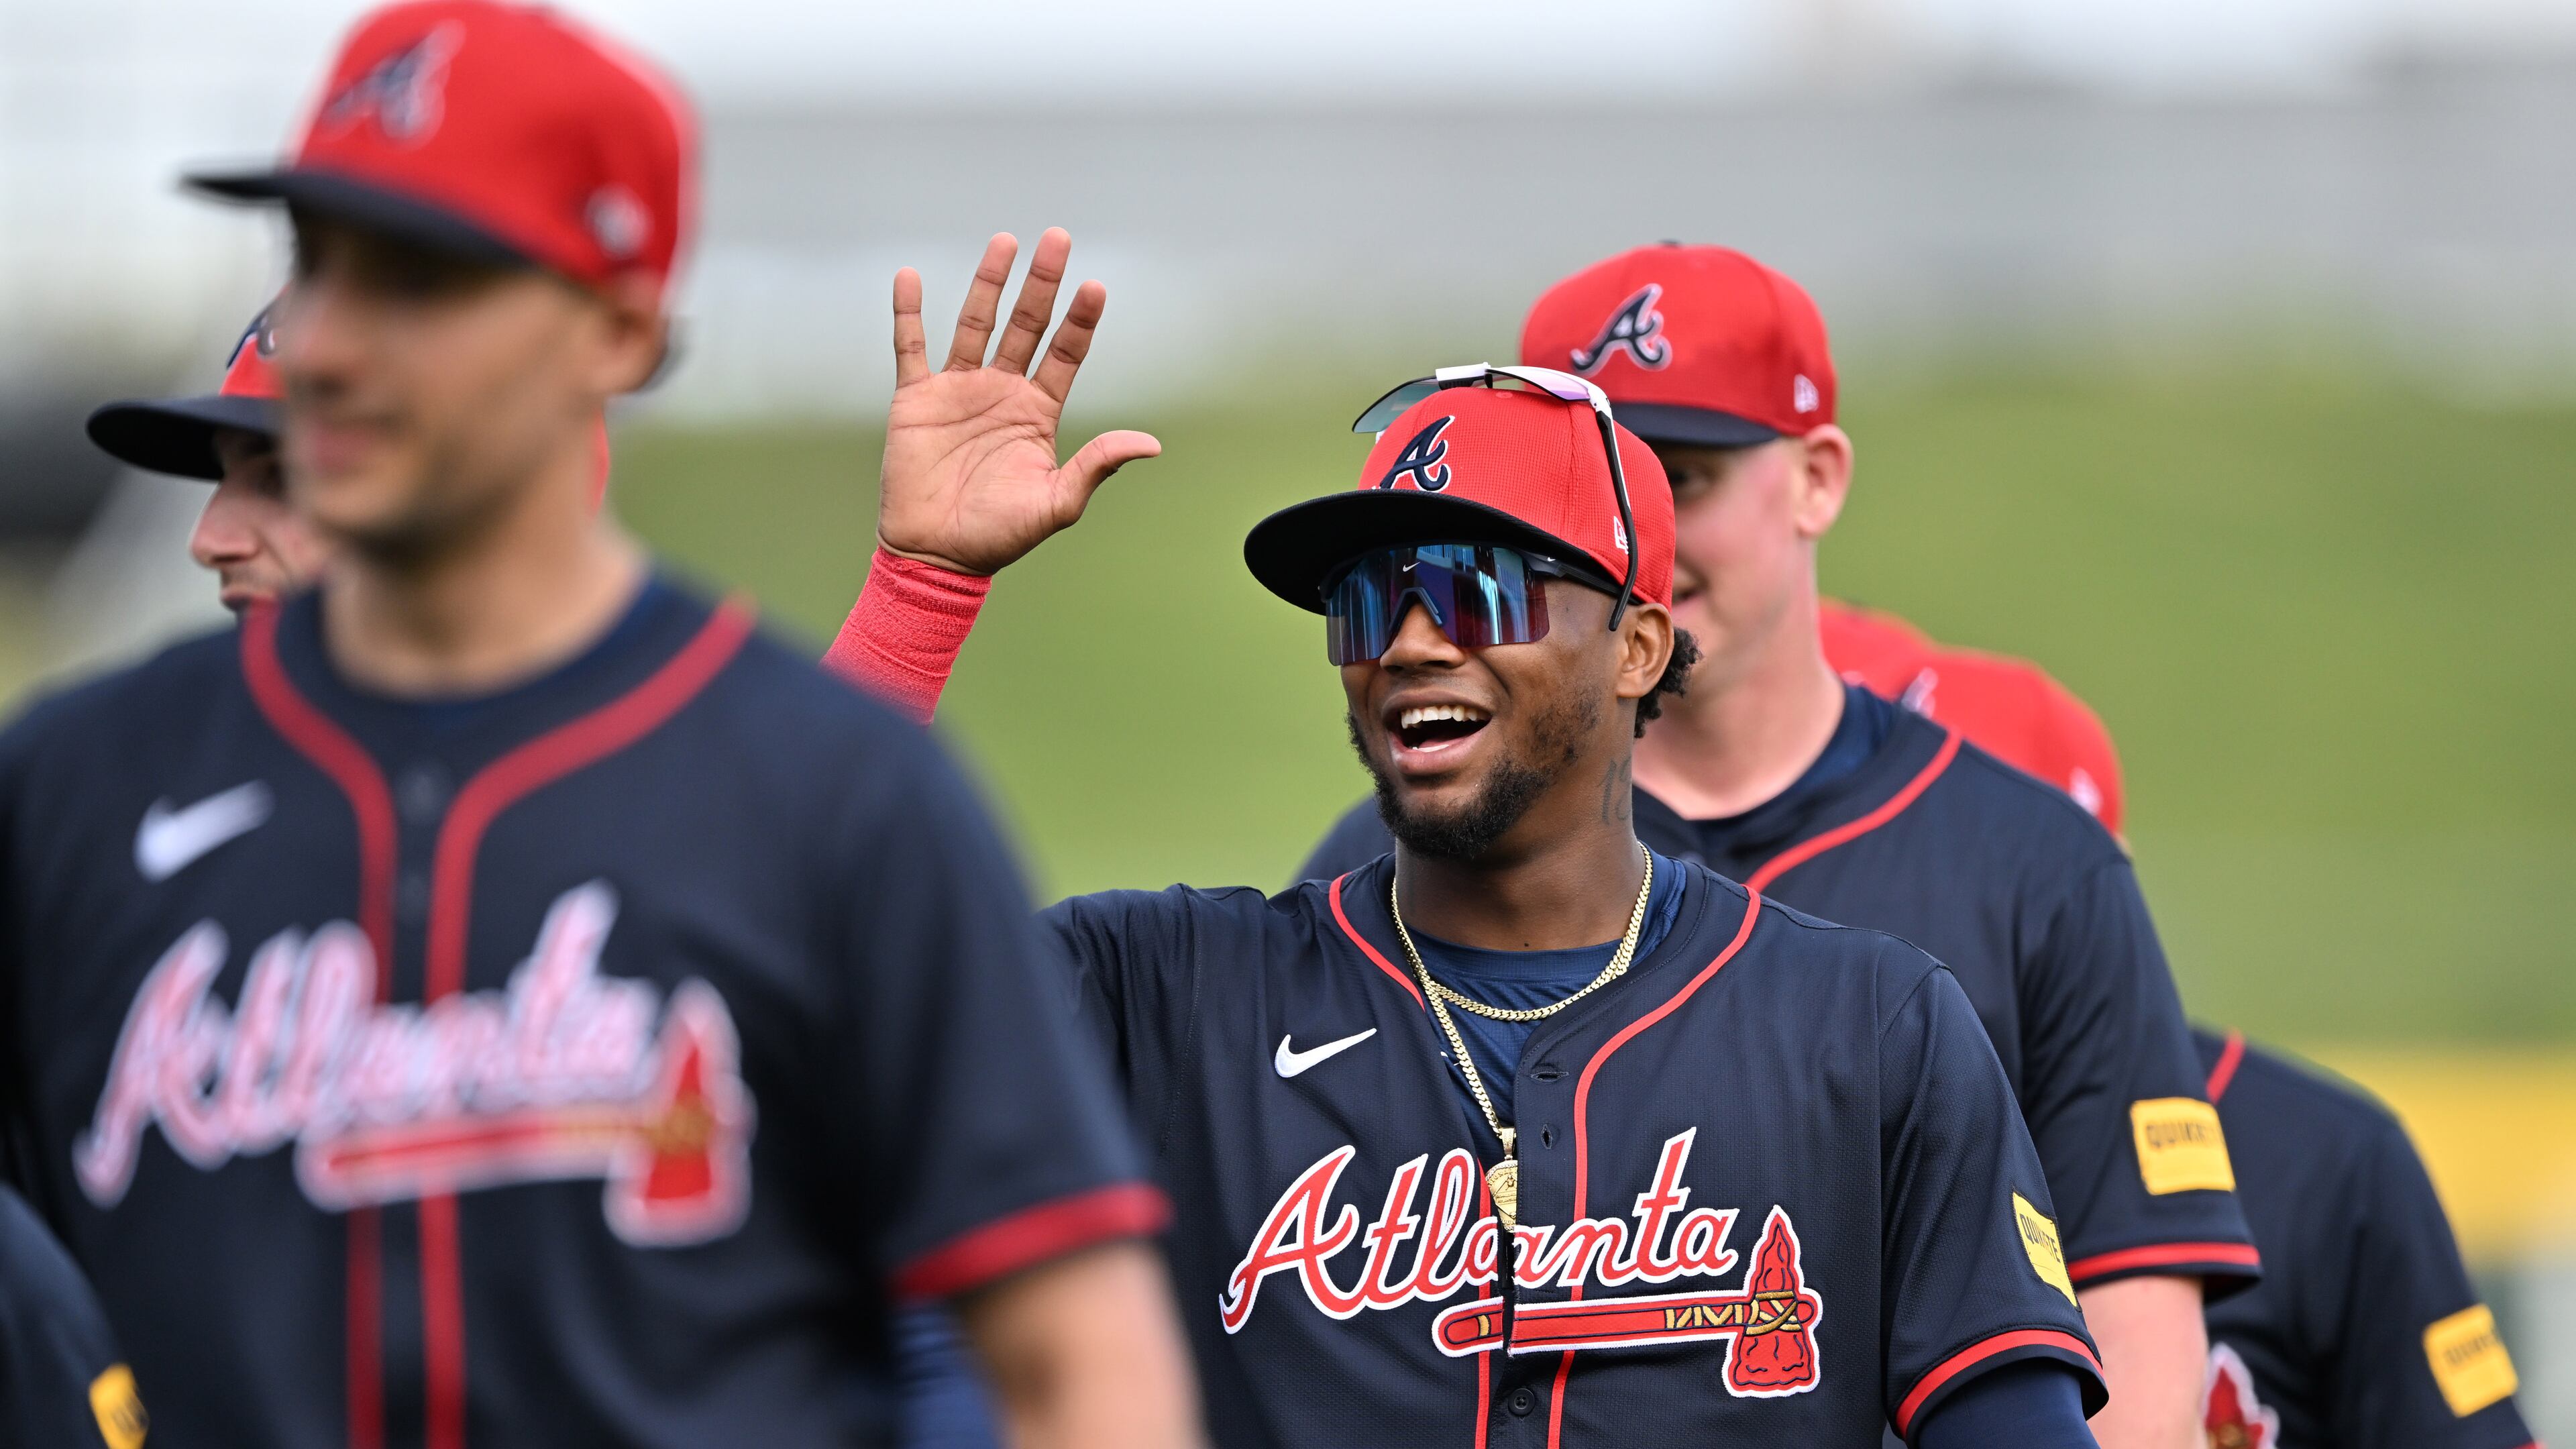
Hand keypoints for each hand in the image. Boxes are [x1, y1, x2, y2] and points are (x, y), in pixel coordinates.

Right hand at [877, 229, 1161, 575]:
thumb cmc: (999, 535)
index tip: (1095, 287)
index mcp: (1037, 412)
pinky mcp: (917, 399)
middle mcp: (1001, 391)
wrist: (936, 555)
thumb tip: (1151, 444)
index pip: (1065, 354)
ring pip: (976, 324)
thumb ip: (1096, 465)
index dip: (1080, 321)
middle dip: (1042, 283)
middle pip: (1026, 325)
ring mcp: (959, 390)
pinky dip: (909, 313)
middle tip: (1058, 238)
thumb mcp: (1057, 503)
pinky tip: (910, 277)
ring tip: (1006, 242)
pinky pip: (910, 347)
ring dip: (989, 283)